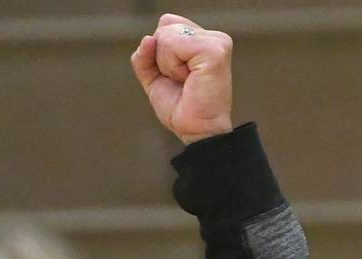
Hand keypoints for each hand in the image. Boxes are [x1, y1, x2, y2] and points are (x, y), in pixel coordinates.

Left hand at [130, 13, 233, 144]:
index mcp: (202, 39)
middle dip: (162, 59)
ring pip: (166, 36)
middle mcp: (212, 36)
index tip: (176, 76)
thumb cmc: (181, 108)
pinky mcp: (214, 49)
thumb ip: (145, 57)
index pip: (166, 23)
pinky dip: (172, 67)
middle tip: (181, 81)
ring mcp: (216, 40)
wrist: (197, 131)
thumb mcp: (155, 78)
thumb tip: (148, 39)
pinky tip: (189, 79)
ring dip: (167, 65)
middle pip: (164, 26)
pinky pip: (172, 45)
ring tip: (186, 81)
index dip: (159, 53)